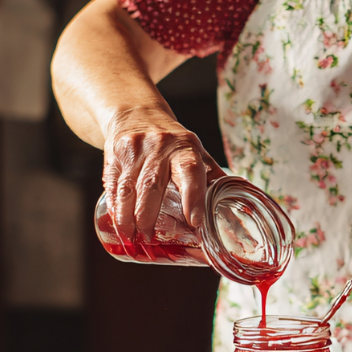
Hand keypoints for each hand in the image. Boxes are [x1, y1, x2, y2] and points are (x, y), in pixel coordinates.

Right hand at [102, 105, 225, 242]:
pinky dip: (115, 206)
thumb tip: (238, 199)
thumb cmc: (172, 141)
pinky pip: (113, 184)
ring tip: (131, 237)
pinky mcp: (114, 153)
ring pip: (129, 188)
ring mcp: (135, 150)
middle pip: (153, 185)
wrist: (136, 113)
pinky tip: (117, 222)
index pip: (191, 171)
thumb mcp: (195, 152)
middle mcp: (160, 147)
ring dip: (127, 217)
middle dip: (149, 216)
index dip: (193, 197)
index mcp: (186, 148)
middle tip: (149, 238)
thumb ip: (212, 177)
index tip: (195, 222)